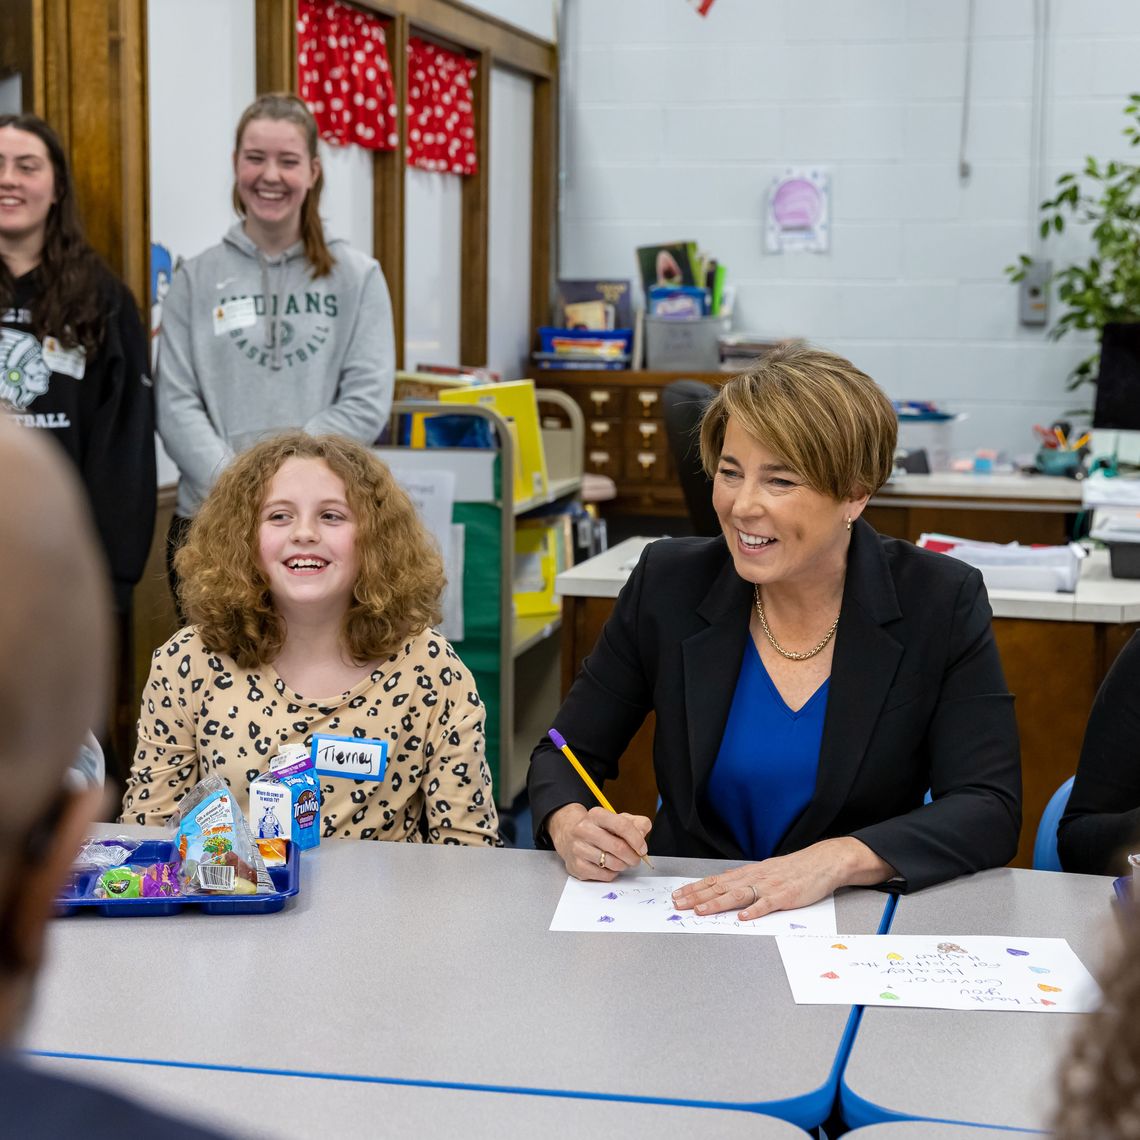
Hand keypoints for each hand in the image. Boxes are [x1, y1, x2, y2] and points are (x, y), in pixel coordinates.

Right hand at [546, 804, 651, 881]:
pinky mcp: (576, 866)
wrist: (569, 835)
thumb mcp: (618, 819)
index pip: (622, 825)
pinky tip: (610, 867)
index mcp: (596, 815)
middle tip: (635, 859)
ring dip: (623, 865)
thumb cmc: (599, 829)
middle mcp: (584, 829)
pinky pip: (604, 875)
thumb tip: (643, 833)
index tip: (642, 849)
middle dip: (633, 856)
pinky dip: (612, 873)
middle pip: (618, 847)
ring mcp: (578, 848)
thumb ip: (637, 823)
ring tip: (622, 862)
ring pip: (612, 863)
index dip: (637, 839)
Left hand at [671, 838, 893, 920]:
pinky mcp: (786, 896)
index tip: (678, 894)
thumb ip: (747, 881)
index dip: (696, 888)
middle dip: (697, 896)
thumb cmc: (794, 870)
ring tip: (700, 910)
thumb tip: (725, 888)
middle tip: (677, 903)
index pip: (716, 881)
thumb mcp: (766, 871)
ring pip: (738, 895)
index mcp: (749, 873)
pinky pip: (768, 904)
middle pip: (721, 887)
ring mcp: (770, 886)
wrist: (823, 862)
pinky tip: (743, 917)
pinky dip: (755, 910)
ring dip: (717, 903)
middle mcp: (755, 877)